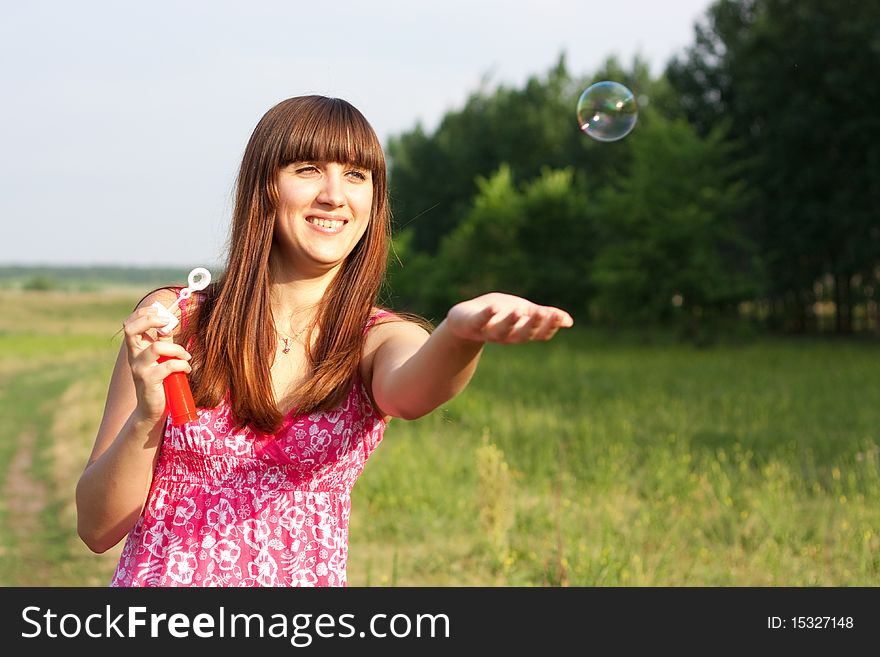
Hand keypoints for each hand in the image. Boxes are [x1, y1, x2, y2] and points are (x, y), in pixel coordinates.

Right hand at [122, 305, 191, 423]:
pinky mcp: (148, 381)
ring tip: (187, 357)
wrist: (152, 409)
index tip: (162, 314)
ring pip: (156, 347)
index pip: (129, 324)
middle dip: (150, 320)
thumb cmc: (159, 381)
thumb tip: (168, 324)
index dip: (143, 314)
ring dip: (177, 349)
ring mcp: (139, 368)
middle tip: (169, 324)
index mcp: (136, 349)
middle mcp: (133, 357)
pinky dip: (182, 364)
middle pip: (131, 329)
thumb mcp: (161, 358)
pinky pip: (168, 365)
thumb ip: (163, 342)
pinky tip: (187, 370)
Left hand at [445, 292, 573, 343]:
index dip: (549, 326)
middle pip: (523, 334)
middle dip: (533, 325)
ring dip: (511, 322)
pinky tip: (494, 307)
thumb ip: (544, 316)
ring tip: (519, 311)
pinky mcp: (473, 324)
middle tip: (544, 313)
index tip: (558, 315)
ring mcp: (489, 331)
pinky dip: (487, 315)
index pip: (539, 334)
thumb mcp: (523, 313)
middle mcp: (507, 336)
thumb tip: (569, 321)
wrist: (464, 320)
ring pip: (502, 331)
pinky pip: (480, 321)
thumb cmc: (497, 315)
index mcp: (521, 332)